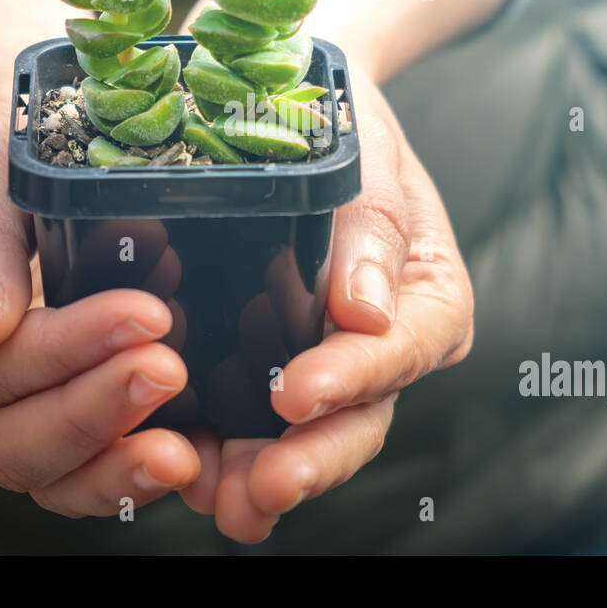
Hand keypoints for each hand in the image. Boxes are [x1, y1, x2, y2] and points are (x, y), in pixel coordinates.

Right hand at [0, 53, 201, 515]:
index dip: (56, 353)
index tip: (142, 315)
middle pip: (0, 440)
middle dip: (93, 412)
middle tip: (171, 369)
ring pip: (41, 468)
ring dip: (115, 456)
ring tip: (184, 441)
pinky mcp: (33, 409)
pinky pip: (74, 462)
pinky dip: (124, 459)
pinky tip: (186, 444)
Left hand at [178, 77, 474, 541]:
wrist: (290, 109)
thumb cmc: (342, 124)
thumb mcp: (366, 155)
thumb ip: (371, 231)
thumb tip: (365, 313)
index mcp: (425, 298)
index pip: (401, 349)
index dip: (351, 378)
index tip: (295, 391)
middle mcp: (380, 346)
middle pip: (359, 417)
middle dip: (310, 458)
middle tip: (263, 485)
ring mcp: (323, 365)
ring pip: (303, 437)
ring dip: (259, 475)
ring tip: (217, 497)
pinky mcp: (264, 369)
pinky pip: (248, 422)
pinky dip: (217, 448)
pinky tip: (181, 465)